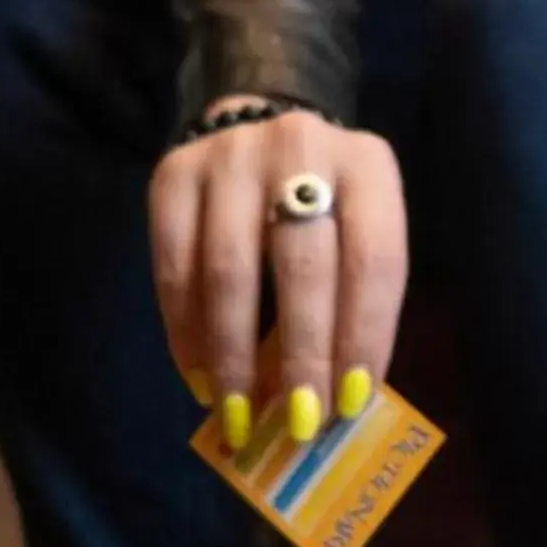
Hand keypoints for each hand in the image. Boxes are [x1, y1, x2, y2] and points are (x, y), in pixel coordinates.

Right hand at [148, 101, 407, 445]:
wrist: (257, 123)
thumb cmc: (324, 202)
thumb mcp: (357, 229)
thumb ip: (350, 298)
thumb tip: (327, 400)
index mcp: (367, 165)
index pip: (374, 260)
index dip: (363, 335)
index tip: (350, 402)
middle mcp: (300, 148)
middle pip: (302, 266)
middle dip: (301, 355)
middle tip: (298, 423)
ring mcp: (230, 156)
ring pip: (229, 270)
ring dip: (234, 355)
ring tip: (239, 414)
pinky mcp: (173, 173)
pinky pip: (175, 266)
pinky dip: (186, 331)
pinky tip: (201, 376)